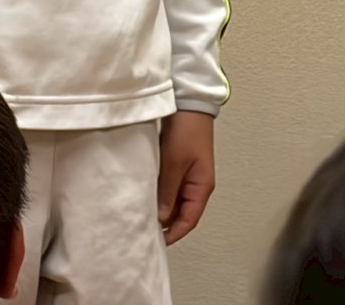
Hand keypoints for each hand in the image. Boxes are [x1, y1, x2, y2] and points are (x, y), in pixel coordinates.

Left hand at [157, 110, 214, 244]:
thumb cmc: (186, 131)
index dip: (174, 234)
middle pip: (182, 212)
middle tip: (144, 229)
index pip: (189, 220)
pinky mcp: (180, 165)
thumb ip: (167, 191)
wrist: (188, 102)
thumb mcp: (174, 163)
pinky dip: (161, 192)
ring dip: (162, 206)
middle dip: (166, 222)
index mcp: (202, 187)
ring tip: (143, 213)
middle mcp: (197, 184)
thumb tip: (161, 218)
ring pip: (175, 199)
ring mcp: (189, 174)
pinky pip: (171, 186)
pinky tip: (147, 193)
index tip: (157, 242)